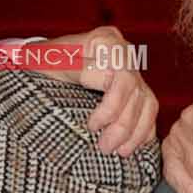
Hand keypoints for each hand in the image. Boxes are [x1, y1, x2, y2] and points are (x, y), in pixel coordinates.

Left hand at [36, 26, 158, 155]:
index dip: (111, 106)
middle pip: (135, 92)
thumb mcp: (49, 61)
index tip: (92, 126)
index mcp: (104, 40)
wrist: (42, 66)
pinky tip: (132, 146)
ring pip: (147, 103)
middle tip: (105, 147)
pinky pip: (150, 111)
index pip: (120, 76)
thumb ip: (78, 67)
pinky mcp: (137, 89)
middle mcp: (123, 53)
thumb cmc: (42, 63)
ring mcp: (132, 71)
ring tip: (119, 152)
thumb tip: (108, 80)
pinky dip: (144, 131)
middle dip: (123, 124)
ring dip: (135, 132)